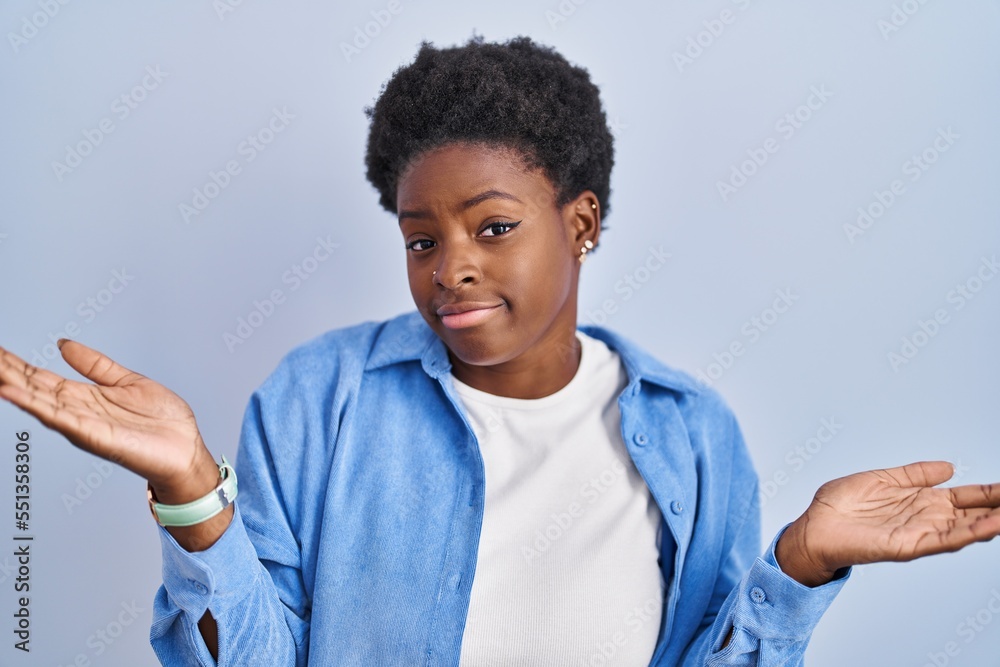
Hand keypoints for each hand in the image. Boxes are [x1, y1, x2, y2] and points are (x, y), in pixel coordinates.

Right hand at [0, 339, 217, 500]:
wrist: (186, 449)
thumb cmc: (163, 422)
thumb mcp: (127, 381)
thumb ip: (94, 364)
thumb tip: (64, 344)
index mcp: (85, 397)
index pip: (41, 378)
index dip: (17, 364)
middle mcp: (79, 411)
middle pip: (34, 388)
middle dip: (8, 373)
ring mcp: (84, 424)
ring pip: (40, 402)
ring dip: (14, 387)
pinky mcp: (96, 435)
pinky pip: (61, 419)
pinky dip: (36, 406)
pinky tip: (14, 394)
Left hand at [775, 461, 999, 586]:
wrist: (813, 527)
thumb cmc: (840, 506)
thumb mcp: (883, 479)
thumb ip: (916, 474)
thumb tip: (949, 467)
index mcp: (919, 501)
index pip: (964, 497)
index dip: (988, 494)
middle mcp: (923, 519)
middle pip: (971, 514)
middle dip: (996, 509)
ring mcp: (917, 533)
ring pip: (963, 529)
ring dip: (989, 524)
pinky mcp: (905, 546)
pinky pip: (940, 541)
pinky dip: (966, 535)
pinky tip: (987, 528)